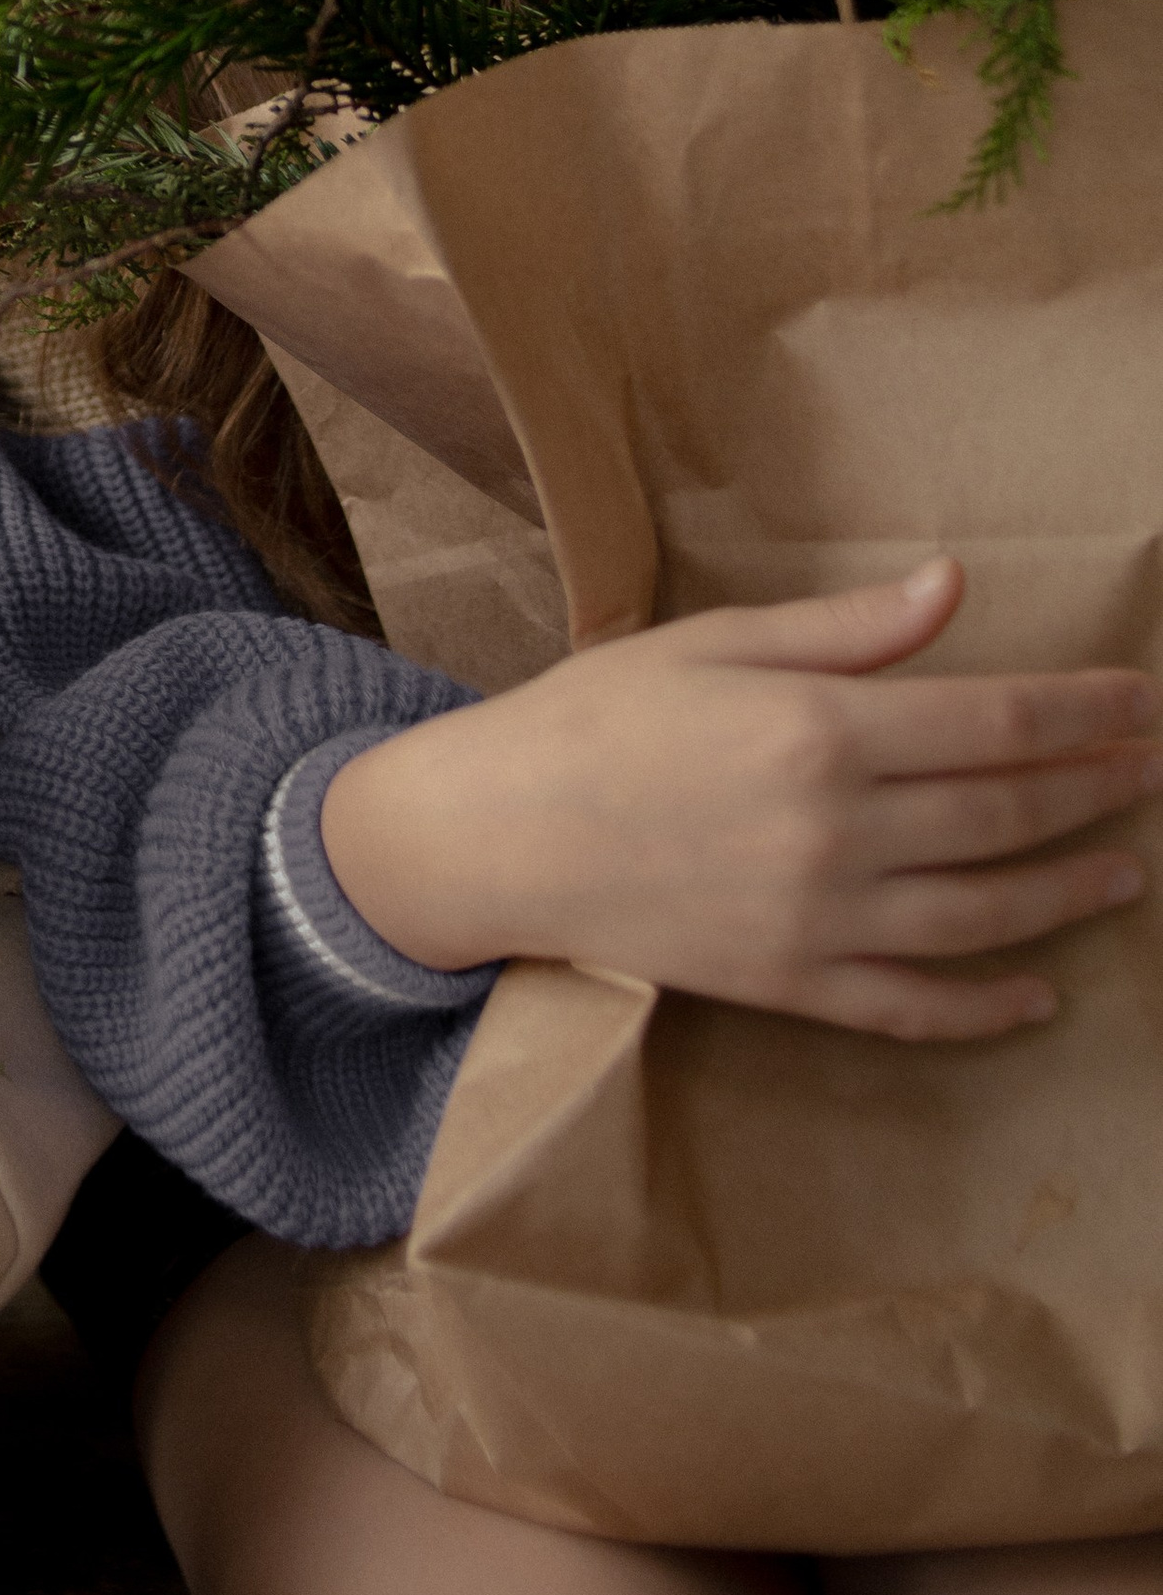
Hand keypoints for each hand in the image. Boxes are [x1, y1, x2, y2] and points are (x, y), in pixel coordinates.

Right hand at [320, 556, 1161, 1042]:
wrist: (497, 834)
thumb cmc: (595, 717)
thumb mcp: (712, 643)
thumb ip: (845, 630)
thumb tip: (954, 588)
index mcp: (819, 729)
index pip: (996, 719)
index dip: (1084, 711)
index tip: (1143, 701)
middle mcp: (836, 830)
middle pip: (1008, 814)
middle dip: (1096, 789)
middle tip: (1154, 771)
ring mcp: (818, 919)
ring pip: (985, 914)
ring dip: (1070, 891)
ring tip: (1127, 870)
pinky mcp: (790, 985)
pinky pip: (915, 1005)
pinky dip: (988, 1006)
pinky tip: (1040, 993)